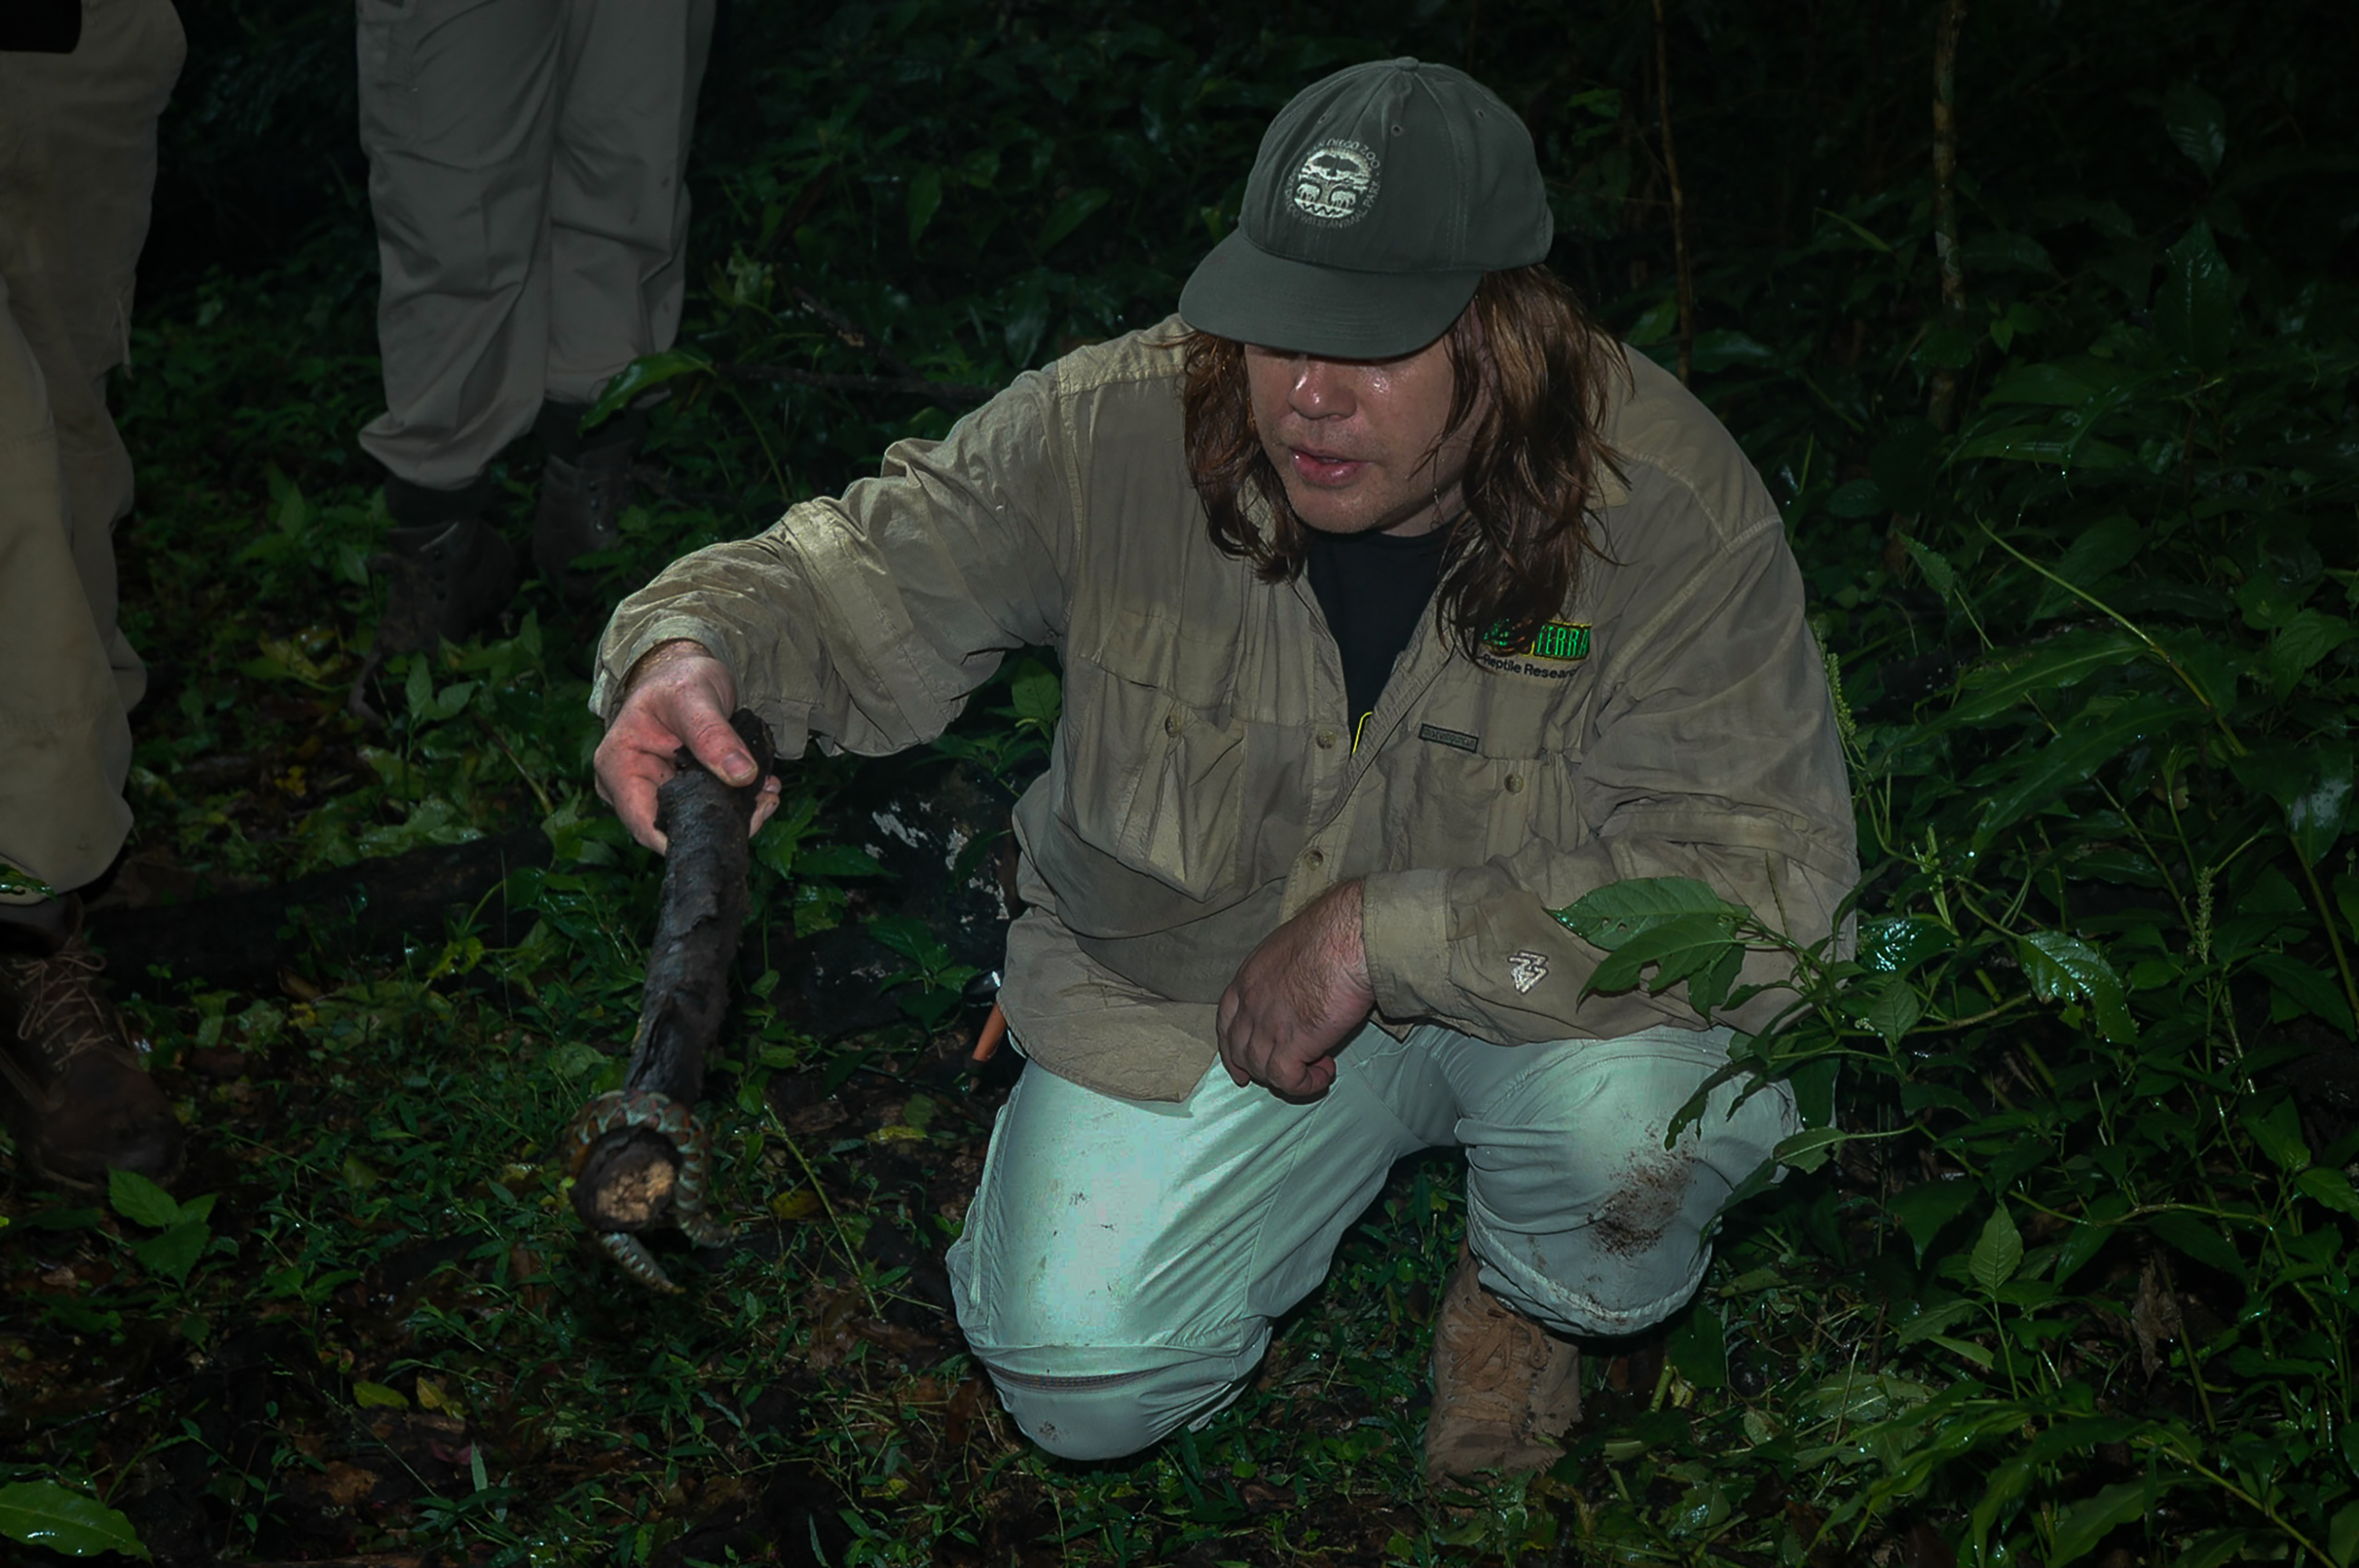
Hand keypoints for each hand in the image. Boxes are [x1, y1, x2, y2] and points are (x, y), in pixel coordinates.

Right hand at [594, 639, 780, 851]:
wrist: (683, 674)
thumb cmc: (678, 679)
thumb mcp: (694, 696)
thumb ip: (713, 734)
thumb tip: (742, 775)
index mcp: (618, 766)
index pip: (644, 824)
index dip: (684, 838)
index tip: (730, 830)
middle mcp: (630, 787)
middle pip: (672, 828)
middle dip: (721, 823)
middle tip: (765, 802)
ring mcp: (654, 791)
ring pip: (694, 822)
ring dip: (736, 813)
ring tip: (768, 792)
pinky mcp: (679, 792)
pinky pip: (707, 809)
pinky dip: (736, 804)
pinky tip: (762, 789)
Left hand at [1216, 881, 1375, 1098]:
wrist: (1347, 941)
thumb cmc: (1331, 936)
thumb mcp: (1290, 950)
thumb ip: (1283, 976)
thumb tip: (1298, 991)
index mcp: (1247, 978)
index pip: (1226, 1020)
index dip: (1231, 1046)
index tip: (1240, 1064)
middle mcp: (1250, 1004)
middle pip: (1239, 1050)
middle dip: (1255, 1069)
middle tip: (1282, 1075)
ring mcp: (1266, 1026)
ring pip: (1260, 1069)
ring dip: (1288, 1075)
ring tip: (1320, 1065)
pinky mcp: (1290, 1044)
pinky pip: (1286, 1080)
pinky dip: (1305, 1085)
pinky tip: (1326, 1073)